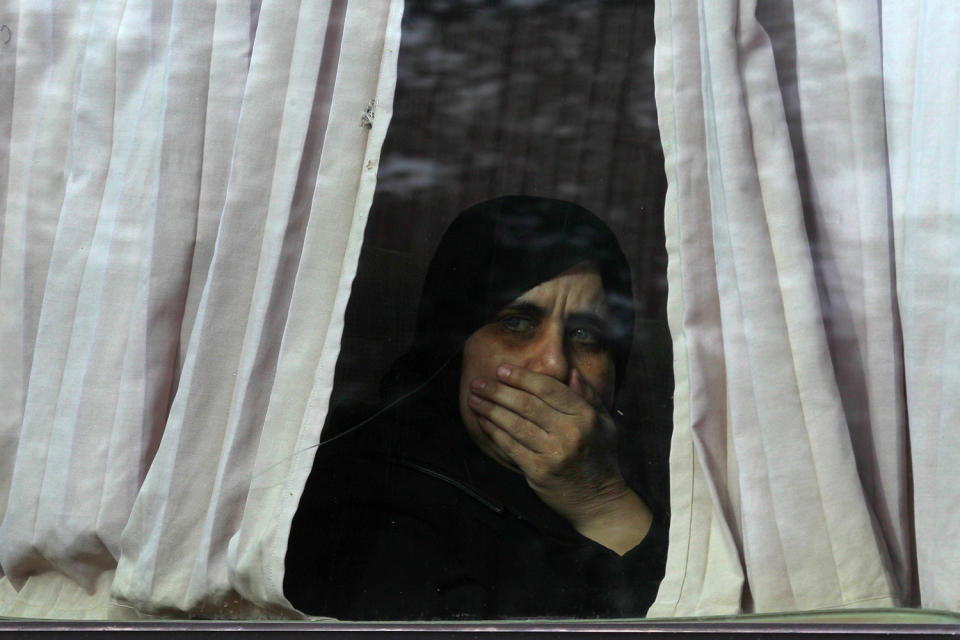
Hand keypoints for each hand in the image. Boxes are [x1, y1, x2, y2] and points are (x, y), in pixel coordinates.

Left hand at [468, 365, 651, 553]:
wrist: (599, 501)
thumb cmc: (600, 458)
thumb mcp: (605, 423)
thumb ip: (588, 395)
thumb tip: (569, 371)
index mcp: (585, 416)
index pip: (549, 389)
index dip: (523, 377)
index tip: (503, 369)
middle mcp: (570, 432)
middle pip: (527, 405)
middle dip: (499, 391)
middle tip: (479, 382)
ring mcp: (554, 453)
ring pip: (515, 424)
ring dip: (491, 409)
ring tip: (474, 399)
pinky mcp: (539, 471)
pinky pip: (511, 446)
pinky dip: (494, 432)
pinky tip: (483, 422)